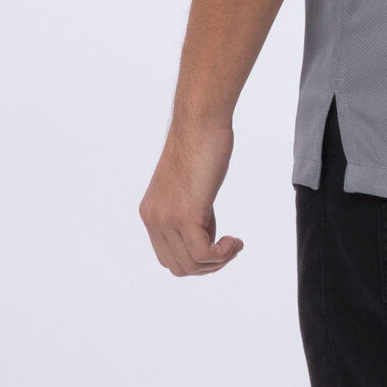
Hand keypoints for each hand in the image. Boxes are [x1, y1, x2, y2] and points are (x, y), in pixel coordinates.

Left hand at [139, 119, 243, 275]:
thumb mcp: (189, 184)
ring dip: (218, 261)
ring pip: (191, 265)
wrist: (201, 120)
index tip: (217, 242)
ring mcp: (167, 219)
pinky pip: (203, 254)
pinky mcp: (186, 215)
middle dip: (207, 265)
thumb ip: (190, 209)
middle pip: (178, 266)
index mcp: (151, 212)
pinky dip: (223, 254)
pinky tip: (235, 240)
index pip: (168, 256)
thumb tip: (204, 233)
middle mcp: (154, 219)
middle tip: (229, 247)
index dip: (195, 257)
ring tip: (234, 244)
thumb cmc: (201, 143)